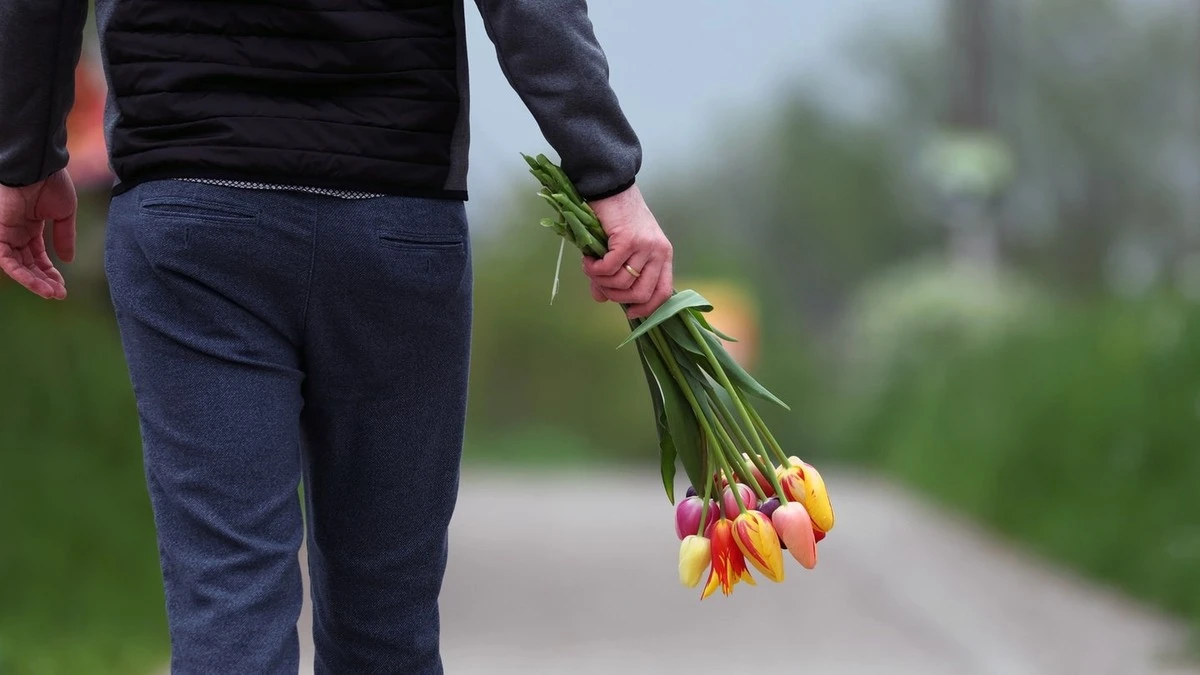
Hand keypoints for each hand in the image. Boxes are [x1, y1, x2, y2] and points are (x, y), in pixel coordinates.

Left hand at [0, 169, 75, 299]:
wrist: (37, 166)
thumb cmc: (52, 183)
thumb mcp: (65, 213)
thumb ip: (65, 237)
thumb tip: (68, 260)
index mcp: (31, 226)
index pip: (38, 256)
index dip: (50, 272)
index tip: (63, 286)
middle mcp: (16, 232)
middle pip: (28, 264)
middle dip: (43, 280)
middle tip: (59, 294)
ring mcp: (6, 233)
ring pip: (17, 266)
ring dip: (34, 282)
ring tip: (52, 293)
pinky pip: (7, 261)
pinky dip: (22, 275)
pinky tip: (39, 285)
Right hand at [582, 184, 672, 319]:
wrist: (611, 187)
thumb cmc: (618, 217)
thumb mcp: (621, 249)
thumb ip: (614, 276)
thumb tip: (601, 299)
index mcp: (663, 255)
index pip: (664, 292)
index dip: (647, 308)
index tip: (630, 312)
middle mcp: (659, 252)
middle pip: (642, 293)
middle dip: (617, 296)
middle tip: (600, 285)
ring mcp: (645, 246)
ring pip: (623, 282)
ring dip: (601, 281)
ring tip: (591, 268)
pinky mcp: (628, 240)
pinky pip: (609, 268)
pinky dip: (594, 269)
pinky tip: (588, 259)